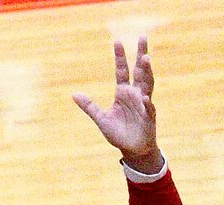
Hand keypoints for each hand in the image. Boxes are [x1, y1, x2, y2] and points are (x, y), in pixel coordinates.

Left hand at [72, 38, 161, 172]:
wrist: (133, 150)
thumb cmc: (118, 133)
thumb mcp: (101, 119)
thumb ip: (89, 106)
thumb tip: (73, 94)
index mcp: (123, 93)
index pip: (122, 71)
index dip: (119, 57)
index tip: (117, 41)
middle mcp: (135, 94)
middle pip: (139, 70)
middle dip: (140, 54)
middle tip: (142, 37)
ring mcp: (144, 103)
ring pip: (147, 84)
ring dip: (147, 72)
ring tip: (145, 58)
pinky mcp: (149, 116)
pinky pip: (149, 108)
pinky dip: (147, 103)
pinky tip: (145, 97)